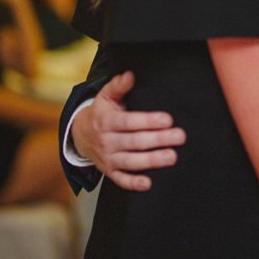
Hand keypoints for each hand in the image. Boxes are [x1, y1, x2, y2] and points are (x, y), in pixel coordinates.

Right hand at [74, 71, 184, 191]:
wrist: (79, 136)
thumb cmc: (101, 113)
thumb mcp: (106, 97)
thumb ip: (118, 86)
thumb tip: (130, 75)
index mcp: (107, 121)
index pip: (129, 121)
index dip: (148, 121)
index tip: (167, 120)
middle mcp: (107, 141)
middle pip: (134, 142)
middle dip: (158, 140)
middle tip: (180, 136)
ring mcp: (108, 158)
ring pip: (131, 161)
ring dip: (152, 160)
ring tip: (172, 157)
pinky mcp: (109, 172)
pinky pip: (120, 180)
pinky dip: (133, 183)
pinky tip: (148, 184)